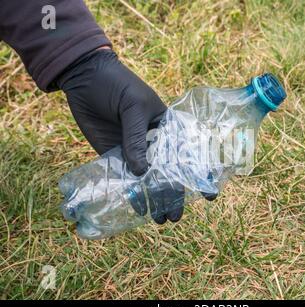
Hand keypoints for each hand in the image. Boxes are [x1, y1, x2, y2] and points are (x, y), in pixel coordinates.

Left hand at [56, 49, 215, 223]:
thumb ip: (136, 139)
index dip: (198, 174)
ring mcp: (134, 150)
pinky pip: (125, 178)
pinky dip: (131, 194)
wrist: (85, 77)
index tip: (208, 195)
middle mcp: (154, 142)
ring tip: (159, 220)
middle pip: (167, 173)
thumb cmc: (117, 85)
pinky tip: (138, 210)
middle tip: (174, 217)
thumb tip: (141, 172)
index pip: (187, 153)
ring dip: (154, 199)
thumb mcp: (133, 107)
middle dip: (172, 195)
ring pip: (148, 180)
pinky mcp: (114, 155)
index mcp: (166, 127)